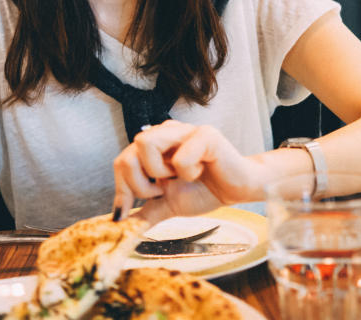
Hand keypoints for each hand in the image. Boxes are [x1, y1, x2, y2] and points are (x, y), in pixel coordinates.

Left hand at [112, 120, 265, 224]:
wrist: (239, 190)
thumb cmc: (206, 190)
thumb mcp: (168, 205)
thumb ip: (145, 214)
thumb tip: (121, 228)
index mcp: (154, 147)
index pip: (121, 162)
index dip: (121, 190)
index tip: (125, 213)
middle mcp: (165, 133)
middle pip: (128, 154)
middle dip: (139, 184)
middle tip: (161, 192)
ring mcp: (184, 131)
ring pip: (145, 143)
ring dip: (159, 172)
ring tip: (179, 178)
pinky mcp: (205, 135)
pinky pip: (180, 156)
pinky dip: (188, 173)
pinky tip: (202, 171)